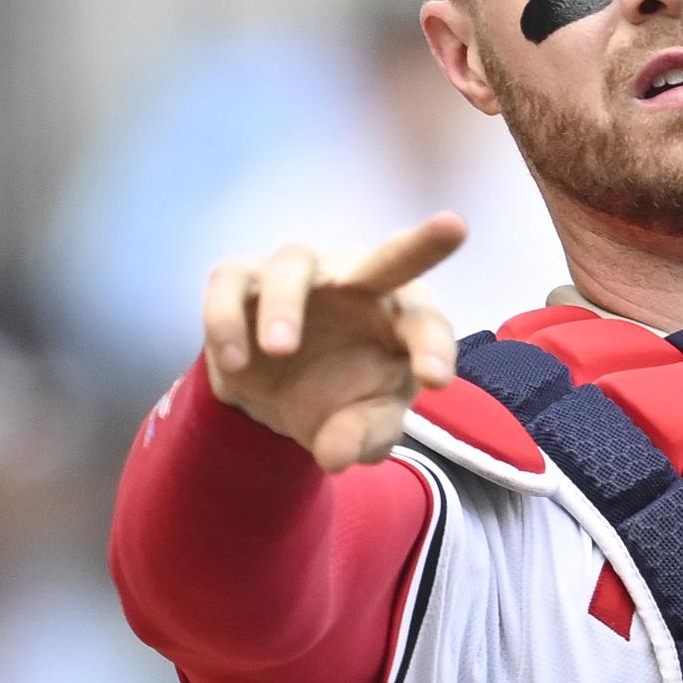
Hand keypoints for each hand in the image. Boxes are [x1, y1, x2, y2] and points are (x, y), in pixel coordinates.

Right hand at [200, 214, 469, 469]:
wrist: (276, 393)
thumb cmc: (341, 395)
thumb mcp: (362, 425)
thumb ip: (362, 435)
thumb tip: (336, 454)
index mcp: (400, 315)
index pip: (427, 326)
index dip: (434, 350)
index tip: (435, 381)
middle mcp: (357, 282)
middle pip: (393, 258)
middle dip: (423, 244)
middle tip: (454, 227)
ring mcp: (299, 275)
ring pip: (294, 264)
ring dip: (285, 305)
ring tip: (280, 350)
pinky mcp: (242, 281)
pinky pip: (231, 282)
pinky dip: (228, 319)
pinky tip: (236, 362)